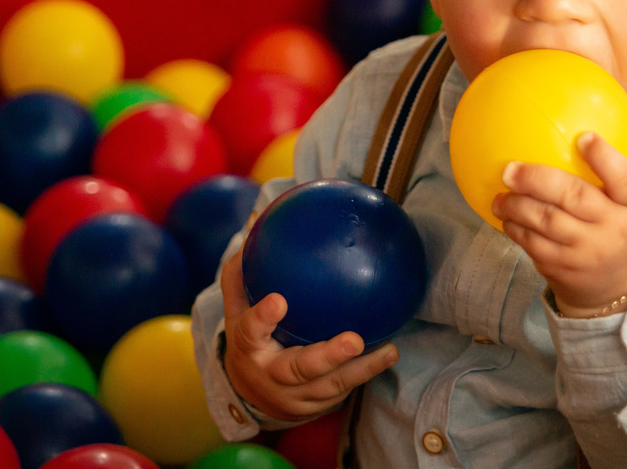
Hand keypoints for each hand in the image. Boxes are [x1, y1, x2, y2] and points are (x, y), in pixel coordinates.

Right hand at [220, 245, 399, 420]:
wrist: (250, 393)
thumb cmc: (250, 335)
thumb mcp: (238, 305)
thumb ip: (244, 268)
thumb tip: (255, 219)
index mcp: (248, 347)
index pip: (251, 332)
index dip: (263, 319)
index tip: (279, 299)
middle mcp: (270, 376)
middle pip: (298, 369)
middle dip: (327, 357)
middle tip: (353, 340)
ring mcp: (294, 397)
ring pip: (329, 385)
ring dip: (361, 369)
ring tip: (389, 350)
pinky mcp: (315, 406)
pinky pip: (343, 391)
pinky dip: (366, 374)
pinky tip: (389, 353)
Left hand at [491, 131, 626, 315]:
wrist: (626, 295)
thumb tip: (614, 130)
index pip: (626, 181)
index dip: (605, 158)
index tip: (583, 137)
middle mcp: (613, 230)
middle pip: (574, 198)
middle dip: (538, 179)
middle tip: (511, 168)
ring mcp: (587, 252)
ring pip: (547, 222)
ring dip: (517, 205)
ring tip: (500, 193)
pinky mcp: (565, 269)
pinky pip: (534, 245)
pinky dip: (516, 229)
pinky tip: (505, 216)